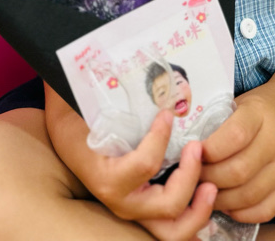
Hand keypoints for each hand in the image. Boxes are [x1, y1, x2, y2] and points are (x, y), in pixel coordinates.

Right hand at [47, 91, 216, 238]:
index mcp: (104, 175)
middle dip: (189, 178)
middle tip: (196, 148)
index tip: (167, 114)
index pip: (143, 166)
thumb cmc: (72, 115)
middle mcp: (120, 200)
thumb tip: (93, 52)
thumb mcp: (71, 99)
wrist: (63, 136)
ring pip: (172, 231)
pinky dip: (193, 220)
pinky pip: (172, 229)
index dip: (160, 141)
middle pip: (166, 206)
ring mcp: (134, 209)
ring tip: (210, 186)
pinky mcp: (144, 209)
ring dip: (198, 212)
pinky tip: (205, 197)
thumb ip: (86, 81)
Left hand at [198, 78, 274, 223]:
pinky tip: (227, 204)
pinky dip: (241, 213)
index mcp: (260, 114)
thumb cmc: (260, 107)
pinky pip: (265, 210)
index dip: (209, 151)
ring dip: (220, 199)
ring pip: (249, 195)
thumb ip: (217, 124)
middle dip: (208, 178)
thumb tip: (186, 150)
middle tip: (192, 177)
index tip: (191, 153)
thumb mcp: (239, 102)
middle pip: (238, 171)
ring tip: (205, 192)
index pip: (233, 136)